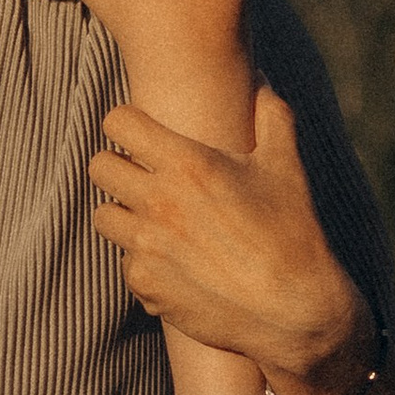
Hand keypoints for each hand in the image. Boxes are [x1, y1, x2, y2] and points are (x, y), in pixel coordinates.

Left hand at [89, 84, 375, 394]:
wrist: (295, 312)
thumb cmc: (293, 233)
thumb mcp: (286, 167)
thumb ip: (272, 116)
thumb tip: (262, 82)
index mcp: (187, 163)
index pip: (118, 122)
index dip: (128, 125)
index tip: (143, 135)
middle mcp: (158, 201)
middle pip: (99, 167)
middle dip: (120, 168)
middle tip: (146, 178)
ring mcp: (147, 245)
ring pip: (103, 216)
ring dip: (125, 215)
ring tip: (158, 221)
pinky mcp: (145, 284)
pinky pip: (124, 261)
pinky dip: (144, 261)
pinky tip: (176, 263)